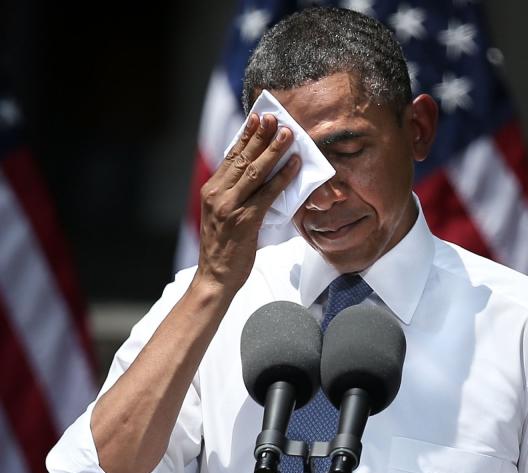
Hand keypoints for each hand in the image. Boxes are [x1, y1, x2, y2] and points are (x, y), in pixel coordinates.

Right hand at [195, 113, 299, 293]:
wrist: (215, 276)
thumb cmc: (224, 246)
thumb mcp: (223, 214)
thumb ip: (236, 194)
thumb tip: (259, 175)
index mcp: (211, 190)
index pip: (230, 156)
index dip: (245, 136)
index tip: (256, 118)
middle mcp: (217, 194)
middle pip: (242, 158)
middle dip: (260, 136)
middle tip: (274, 118)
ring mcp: (230, 207)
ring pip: (255, 172)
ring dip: (273, 150)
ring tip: (288, 135)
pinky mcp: (245, 220)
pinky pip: (268, 194)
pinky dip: (283, 177)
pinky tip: (295, 165)